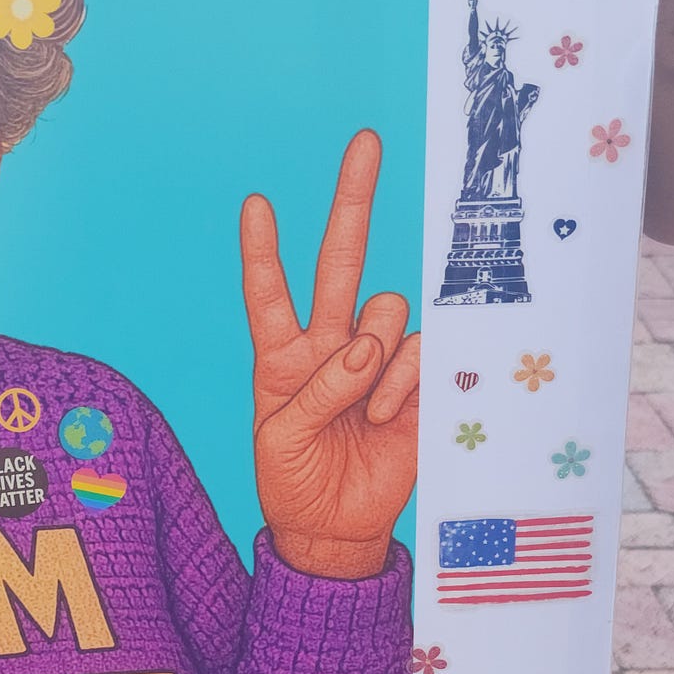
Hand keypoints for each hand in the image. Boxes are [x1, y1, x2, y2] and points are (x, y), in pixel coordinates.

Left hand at [240, 129, 419, 579]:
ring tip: (363, 411)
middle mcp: (330, 343)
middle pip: (340, 261)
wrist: (335, 530)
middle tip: (365, 143)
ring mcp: (375, 359)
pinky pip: (417, 353)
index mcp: (282, 355)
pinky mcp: (416, 382)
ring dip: (373, 357)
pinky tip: (386, 419)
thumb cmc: (294, 482)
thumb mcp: (281, 440)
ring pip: (384, 310)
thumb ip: (318, 390)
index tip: (256, 205)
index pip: (269, 292)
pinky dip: (399, 384)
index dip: (263, 250)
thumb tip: (366, 348)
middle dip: (353, 201)